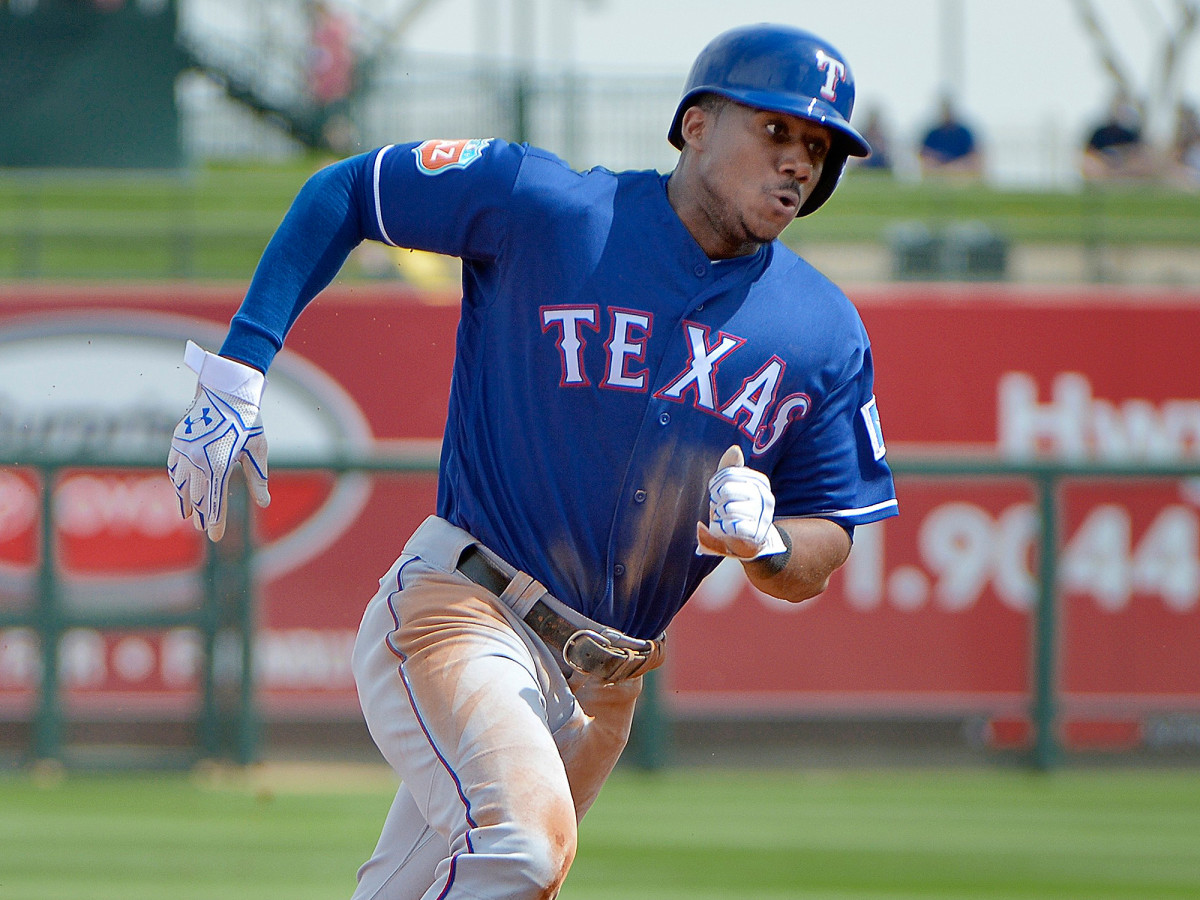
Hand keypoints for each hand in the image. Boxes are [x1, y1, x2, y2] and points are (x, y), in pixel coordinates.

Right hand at [167, 342, 270, 541]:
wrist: (225, 389)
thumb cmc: (247, 419)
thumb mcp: (257, 449)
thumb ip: (258, 478)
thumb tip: (264, 503)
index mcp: (219, 462)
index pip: (215, 500)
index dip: (216, 521)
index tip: (217, 537)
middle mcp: (198, 459)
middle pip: (197, 496)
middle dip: (201, 514)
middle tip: (204, 529)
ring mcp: (184, 450)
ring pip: (181, 485)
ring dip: (185, 502)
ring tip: (189, 517)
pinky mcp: (178, 441)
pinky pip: (173, 468)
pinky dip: (176, 483)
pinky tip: (180, 492)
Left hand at [696, 445, 786, 559]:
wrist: (749, 543)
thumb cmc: (734, 509)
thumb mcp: (729, 487)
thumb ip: (729, 467)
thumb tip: (734, 449)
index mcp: (759, 481)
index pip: (727, 475)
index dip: (716, 486)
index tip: (719, 495)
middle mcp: (765, 495)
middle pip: (726, 491)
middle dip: (717, 502)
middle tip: (721, 509)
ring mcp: (764, 514)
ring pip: (728, 509)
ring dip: (719, 517)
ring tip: (725, 520)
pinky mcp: (758, 532)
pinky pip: (733, 526)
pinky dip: (722, 529)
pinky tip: (727, 531)